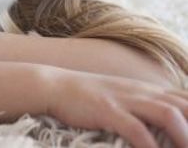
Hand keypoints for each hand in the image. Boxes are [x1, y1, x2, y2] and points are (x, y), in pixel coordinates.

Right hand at [46, 68, 187, 147]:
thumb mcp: (126, 98)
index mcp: (151, 90)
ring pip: (169, 114)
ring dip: (184, 138)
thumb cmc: (91, 97)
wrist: (54, 86)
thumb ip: (149, 107)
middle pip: (186, 106)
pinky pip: (136, 129)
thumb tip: (171, 123)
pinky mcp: (107, 109)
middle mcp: (144, 92)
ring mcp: (126, 99)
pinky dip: (150, 146)